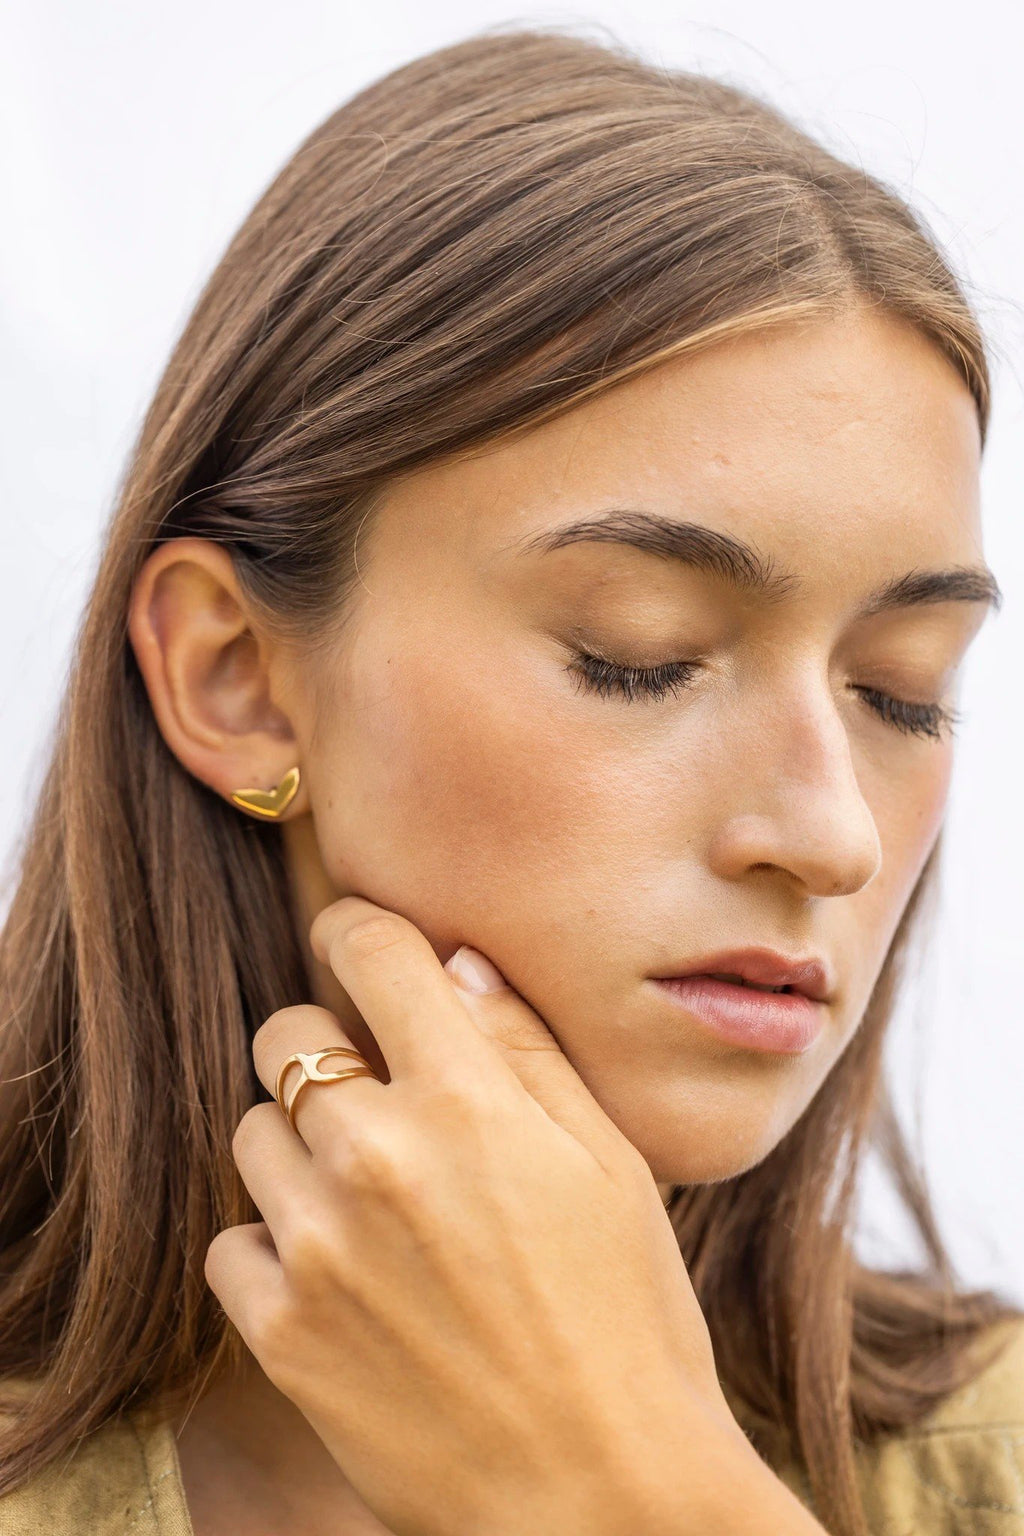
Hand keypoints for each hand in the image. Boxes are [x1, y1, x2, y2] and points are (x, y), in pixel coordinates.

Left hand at [205, 895, 764, 1535]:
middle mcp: (375, 1154)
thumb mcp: (610, 1165)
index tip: (363, 948)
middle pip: (286, 1033)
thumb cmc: (629, 1321)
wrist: (601, 1498)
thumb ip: (527, 1048)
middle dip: (326, 1046)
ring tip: (370, 1203)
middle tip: (379, 1099)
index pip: (368, 950)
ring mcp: (316, 1245)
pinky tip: (341, 1277)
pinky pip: (229, 1240)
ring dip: (298, 1148)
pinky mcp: (280, 1330)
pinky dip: (272, 1246)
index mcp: (467, 1099)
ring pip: (251, 1133)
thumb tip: (459, 963)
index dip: (359, 932)